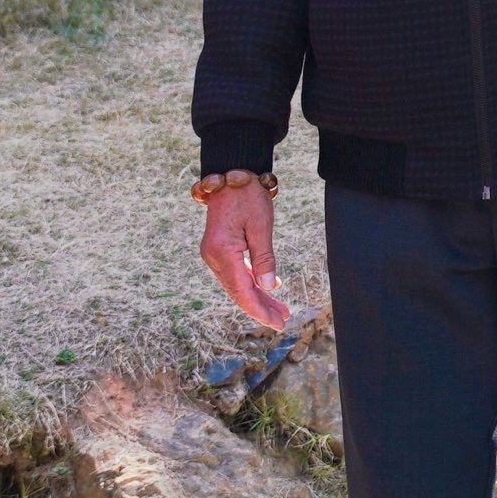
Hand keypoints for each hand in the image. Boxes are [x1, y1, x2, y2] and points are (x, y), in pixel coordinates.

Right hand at [198, 177, 292, 330]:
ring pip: (236, 285)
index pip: (242, 290)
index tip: (277, 322)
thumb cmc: (248, 195)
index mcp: (222, 252)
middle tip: (284, 320)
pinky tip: (267, 290)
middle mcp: (212, 257)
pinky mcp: (217, 250)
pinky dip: (251, 283)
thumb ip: (265, 258)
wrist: (229, 174)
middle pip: (238, 291)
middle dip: (261, 307)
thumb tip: (269, 287)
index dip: (259, 310)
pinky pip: (234, 273)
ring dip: (257, 297)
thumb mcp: (261, 225)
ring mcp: (212, 255)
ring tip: (281, 310)